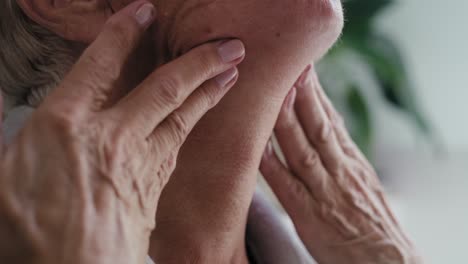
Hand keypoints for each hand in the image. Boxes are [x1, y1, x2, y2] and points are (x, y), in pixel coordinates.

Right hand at [0, 1, 243, 262]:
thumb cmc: (25, 234)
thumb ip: (9, 132)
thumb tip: (2, 104)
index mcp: (65, 126)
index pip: (101, 65)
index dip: (125, 34)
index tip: (146, 13)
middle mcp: (111, 139)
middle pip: (164, 90)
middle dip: (200, 63)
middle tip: (231, 48)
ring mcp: (139, 168)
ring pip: (181, 120)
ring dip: (207, 94)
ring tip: (230, 76)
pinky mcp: (152, 195)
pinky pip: (175, 152)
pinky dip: (189, 129)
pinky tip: (197, 120)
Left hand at [260, 66, 421, 263]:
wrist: (384, 258)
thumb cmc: (370, 218)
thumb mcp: (363, 178)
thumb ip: (342, 150)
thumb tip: (326, 120)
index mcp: (351, 160)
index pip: (332, 120)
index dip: (318, 93)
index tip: (304, 66)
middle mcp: (339, 170)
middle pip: (320, 126)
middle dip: (305, 94)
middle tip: (291, 65)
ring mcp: (323, 191)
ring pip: (303, 149)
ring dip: (289, 119)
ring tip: (279, 92)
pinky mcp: (308, 213)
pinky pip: (286, 184)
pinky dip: (272, 163)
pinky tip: (258, 145)